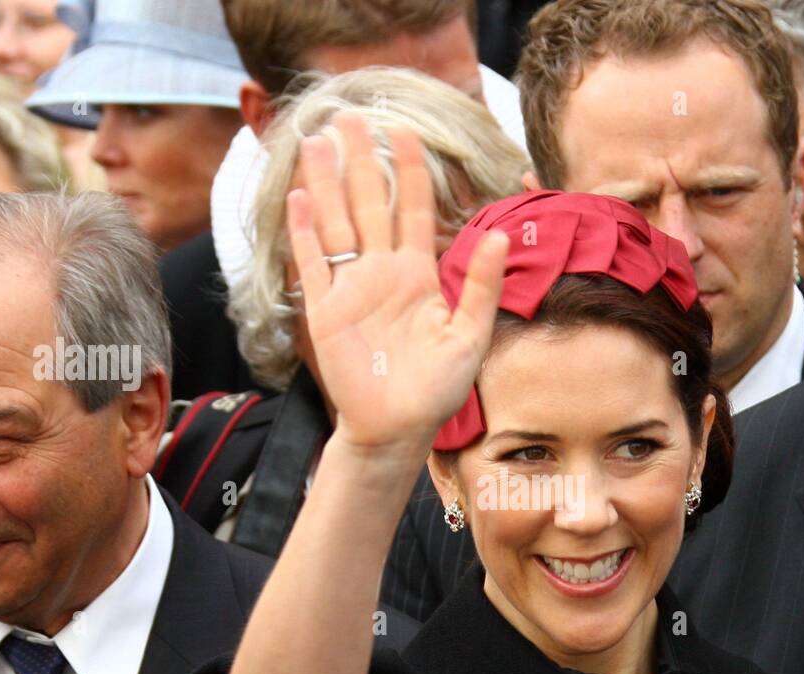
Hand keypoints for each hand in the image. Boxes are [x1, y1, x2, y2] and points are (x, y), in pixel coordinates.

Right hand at [286, 113, 507, 451]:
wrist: (396, 427)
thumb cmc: (437, 389)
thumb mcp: (470, 336)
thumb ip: (481, 285)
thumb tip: (502, 235)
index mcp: (417, 274)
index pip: (412, 209)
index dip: (409, 170)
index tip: (405, 129)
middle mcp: (381, 273)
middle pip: (368, 203)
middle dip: (360, 160)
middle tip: (351, 115)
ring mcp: (350, 288)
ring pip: (336, 223)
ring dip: (326, 183)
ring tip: (317, 140)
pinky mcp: (324, 310)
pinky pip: (314, 262)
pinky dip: (305, 230)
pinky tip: (301, 195)